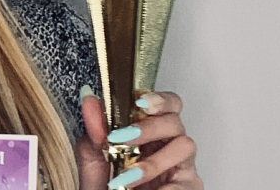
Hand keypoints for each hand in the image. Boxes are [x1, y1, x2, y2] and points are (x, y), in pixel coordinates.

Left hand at [75, 88, 202, 189]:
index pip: (167, 104)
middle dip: (147, 128)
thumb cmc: (106, 184)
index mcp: (150, 130)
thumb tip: (90, 101)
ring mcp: (182, 166)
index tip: (140, 102)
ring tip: (126, 177)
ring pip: (185, 146)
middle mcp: (169, 144)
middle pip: (174, 122)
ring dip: (153, 162)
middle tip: (120, 139)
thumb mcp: (94, 158)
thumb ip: (95, 131)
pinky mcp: (190, 187)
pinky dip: (163, 187)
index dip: (158, 99)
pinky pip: (186, 182)